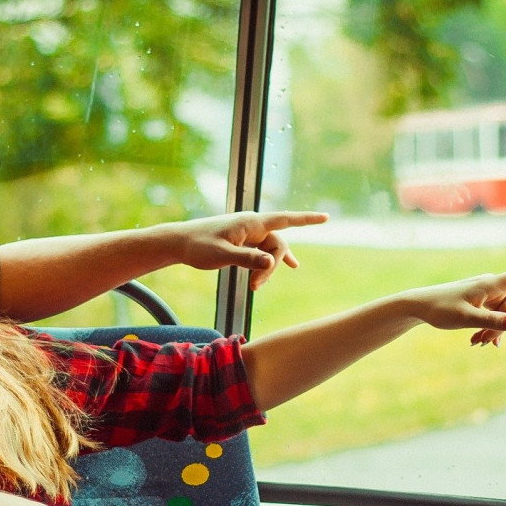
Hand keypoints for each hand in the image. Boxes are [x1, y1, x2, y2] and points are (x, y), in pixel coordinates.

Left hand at [170, 210, 328, 289]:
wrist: (179, 243)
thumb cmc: (198, 247)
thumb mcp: (223, 255)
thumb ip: (248, 259)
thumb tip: (273, 262)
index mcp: (251, 223)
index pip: (285, 219)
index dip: (306, 219)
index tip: (326, 217)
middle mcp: (253, 226)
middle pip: (278, 245)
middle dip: (272, 267)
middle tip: (255, 287)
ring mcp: (249, 235)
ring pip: (271, 252)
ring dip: (267, 270)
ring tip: (255, 287)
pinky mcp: (244, 243)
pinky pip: (265, 252)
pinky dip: (273, 261)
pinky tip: (292, 266)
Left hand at [403, 256, 505, 345]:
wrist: (420, 306)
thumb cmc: (440, 309)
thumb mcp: (465, 318)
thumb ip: (491, 322)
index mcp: (490, 284)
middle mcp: (492, 287)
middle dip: (505, 326)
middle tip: (484, 343)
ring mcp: (487, 295)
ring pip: (504, 316)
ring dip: (495, 331)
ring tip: (476, 343)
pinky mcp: (482, 303)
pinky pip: (495, 317)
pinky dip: (489, 329)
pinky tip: (478, 341)